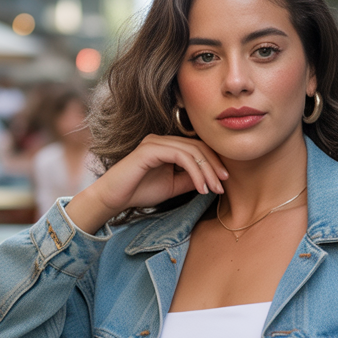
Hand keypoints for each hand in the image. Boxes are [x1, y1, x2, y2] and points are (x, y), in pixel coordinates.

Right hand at [65, 134, 228, 233]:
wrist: (113, 198)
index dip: (213, 163)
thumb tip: (213, 178)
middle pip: (198, 147)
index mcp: (167, 145)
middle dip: (214, 166)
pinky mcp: (151, 149)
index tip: (223, 183)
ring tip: (213, 189)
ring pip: (192, 151)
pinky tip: (200, 187)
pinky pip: (180, 156)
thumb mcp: (173, 186)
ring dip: (206, 171)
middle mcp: (162, 139)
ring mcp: (155, 142)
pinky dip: (194, 172)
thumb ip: (191, 179)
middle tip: (223, 185)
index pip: (197, 148)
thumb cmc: (140, 192)